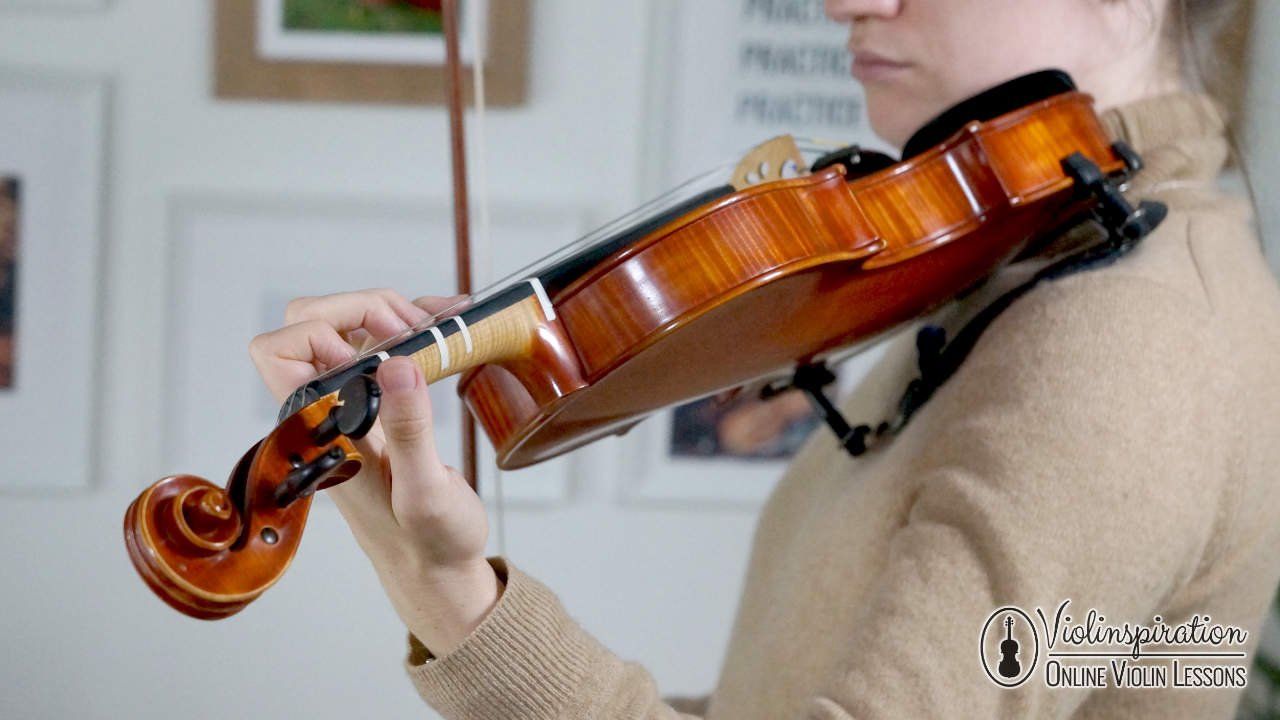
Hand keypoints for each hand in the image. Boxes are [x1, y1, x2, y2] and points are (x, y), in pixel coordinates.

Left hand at [249, 288, 502, 656]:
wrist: (438, 570)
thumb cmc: (429, 542)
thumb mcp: (425, 491)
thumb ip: (409, 429)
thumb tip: (396, 365)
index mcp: (321, 431)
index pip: (279, 353)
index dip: (323, 333)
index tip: (379, 352)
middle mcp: (326, 414)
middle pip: (309, 325)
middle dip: (362, 310)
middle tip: (416, 332)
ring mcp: (351, 408)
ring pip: (346, 330)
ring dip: (389, 315)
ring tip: (443, 326)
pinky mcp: (378, 409)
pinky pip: (380, 350)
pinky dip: (413, 331)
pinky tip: (449, 329)